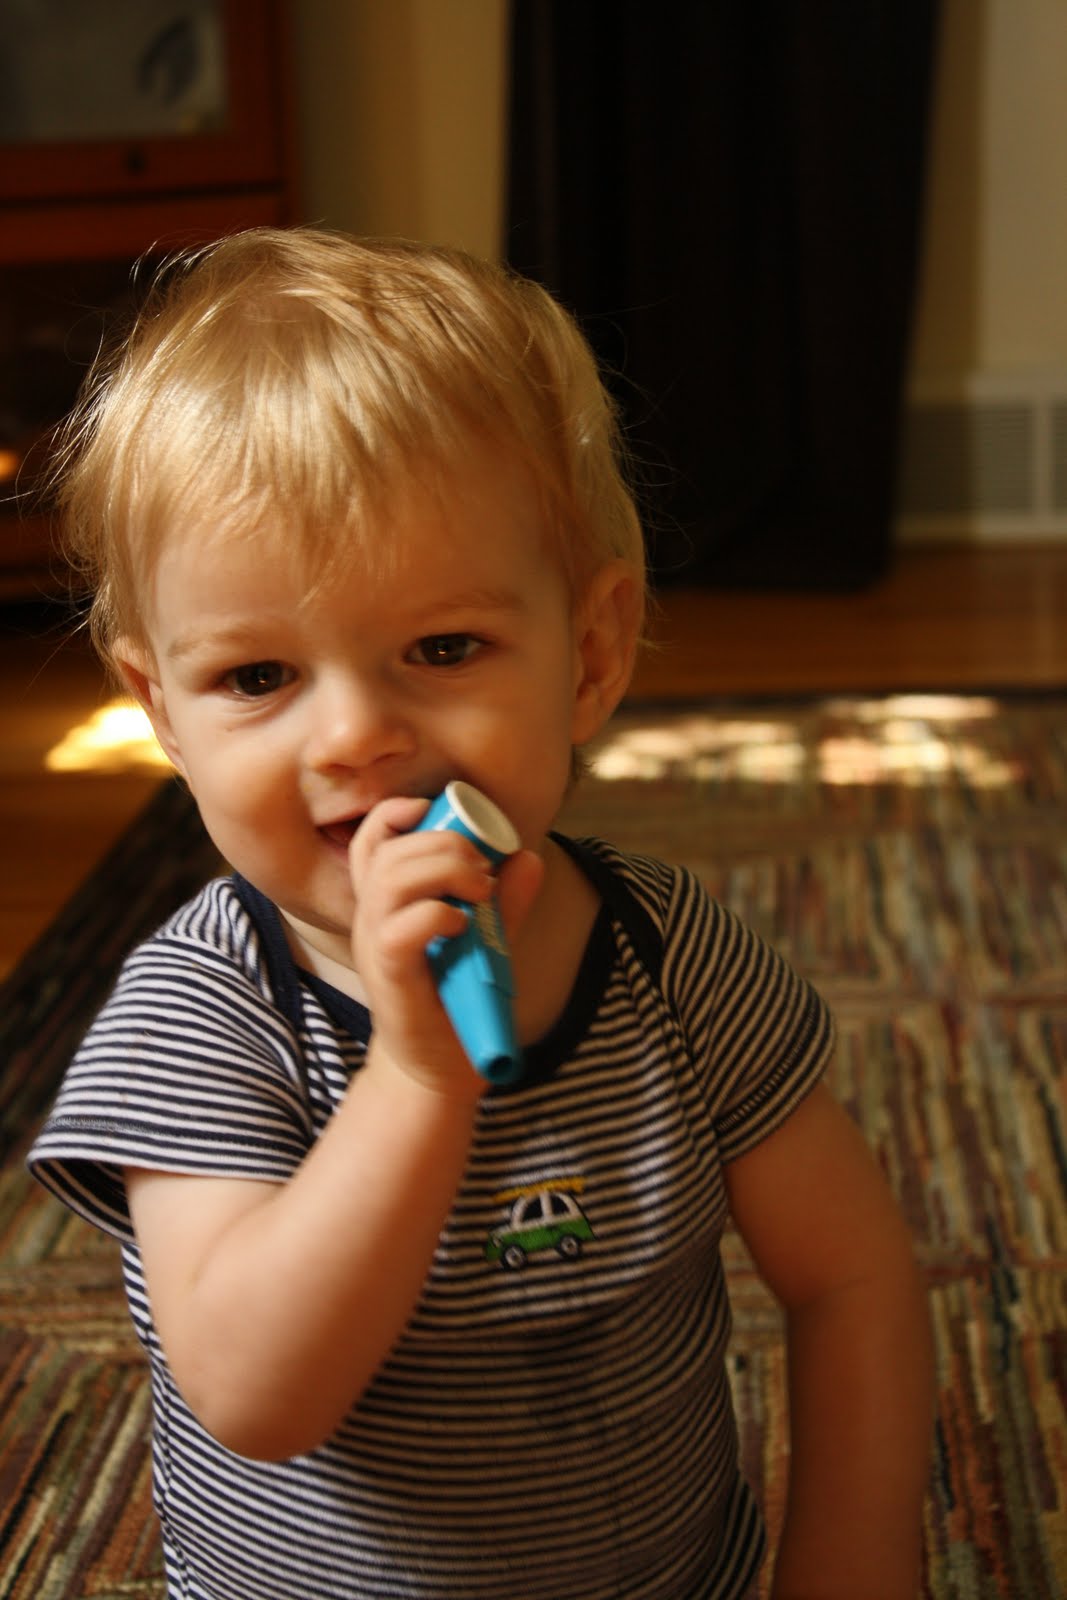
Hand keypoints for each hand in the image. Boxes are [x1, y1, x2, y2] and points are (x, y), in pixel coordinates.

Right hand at [349, 797, 541, 1095]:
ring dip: (443, 869)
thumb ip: (504, 901)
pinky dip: (437, 914)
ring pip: (390, 880)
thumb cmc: (456, 1001)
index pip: (372, 840)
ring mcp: (376, 947)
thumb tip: (527, 856)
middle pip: (387, 850)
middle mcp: (372, 919)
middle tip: (483, 868)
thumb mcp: (487, 941)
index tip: (437, 813)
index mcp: (387, 903)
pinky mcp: (390, 978)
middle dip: (443, 842)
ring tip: (479, 890)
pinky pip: (399, 930)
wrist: (438, 1069)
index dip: (396, 813)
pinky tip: (464, 925)